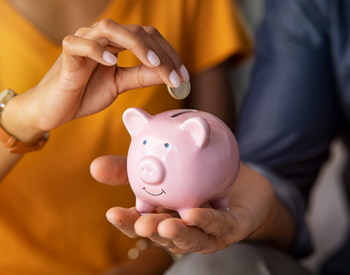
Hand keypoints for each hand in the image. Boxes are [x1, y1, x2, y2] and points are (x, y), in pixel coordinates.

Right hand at [2, 19, 188, 141]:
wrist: (56, 108)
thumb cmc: (86, 93)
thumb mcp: (119, 85)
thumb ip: (141, 77)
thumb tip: (167, 74)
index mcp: (117, 43)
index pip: (149, 38)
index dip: (169, 55)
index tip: (184, 77)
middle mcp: (102, 37)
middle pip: (137, 31)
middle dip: (160, 54)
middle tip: (176, 77)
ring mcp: (83, 41)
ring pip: (111, 29)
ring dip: (136, 45)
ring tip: (153, 65)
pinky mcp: (67, 54)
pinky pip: (80, 44)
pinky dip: (96, 50)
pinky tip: (112, 63)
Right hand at [91, 157, 279, 254]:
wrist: (240, 178)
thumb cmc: (198, 176)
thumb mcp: (163, 167)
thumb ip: (132, 168)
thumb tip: (94, 166)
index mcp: (164, 215)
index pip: (141, 223)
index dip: (127, 221)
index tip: (112, 212)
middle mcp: (183, 229)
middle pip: (162, 235)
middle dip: (149, 231)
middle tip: (139, 223)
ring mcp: (207, 233)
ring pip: (190, 238)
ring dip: (175, 233)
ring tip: (162, 225)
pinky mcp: (231, 229)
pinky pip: (219, 226)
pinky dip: (207, 221)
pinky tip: (194, 214)